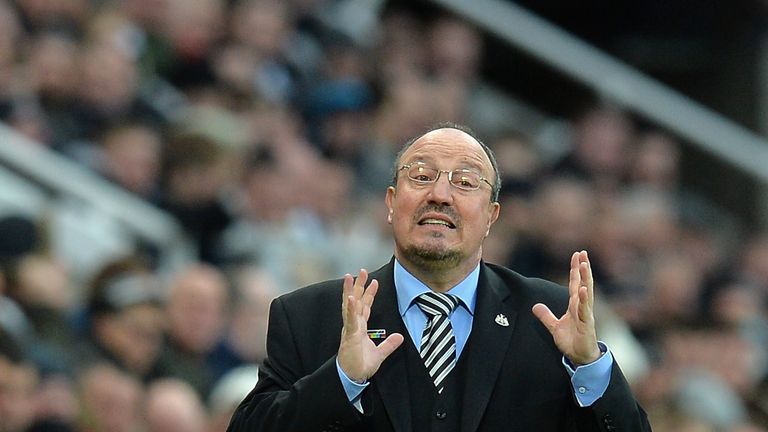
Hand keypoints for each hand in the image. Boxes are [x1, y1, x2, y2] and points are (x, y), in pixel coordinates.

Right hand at [338, 269, 403, 381]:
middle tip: (362, 270)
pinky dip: (350, 309)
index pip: (364, 306)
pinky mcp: (349, 335)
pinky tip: (351, 298)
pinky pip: (350, 320)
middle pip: (356, 301)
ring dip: (350, 291)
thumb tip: (400, 337)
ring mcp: (350, 329)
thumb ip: (389, 345)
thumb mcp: (379, 354)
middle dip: (359, 286)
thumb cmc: (361, 365)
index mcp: (359, 327)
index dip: (369, 294)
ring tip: (350, 277)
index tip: (374, 281)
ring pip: (349, 305)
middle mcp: (353, 325)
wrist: (352, 377)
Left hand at [532, 251, 600, 365]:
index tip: (577, 255)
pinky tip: (584, 289)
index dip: (575, 270)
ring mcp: (585, 314)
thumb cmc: (572, 341)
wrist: (580, 357)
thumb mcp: (554, 326)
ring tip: (584, 265)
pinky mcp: (587, 324)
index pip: (574, 283)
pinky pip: (585, 310)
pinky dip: (584, 299)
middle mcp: (582, 307)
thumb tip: (535, 306)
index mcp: (575, 305)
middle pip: (583, 283)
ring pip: (586, 293)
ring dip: (585, 278)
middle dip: (583, 268)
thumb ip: (546, 316)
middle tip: (583, 253)